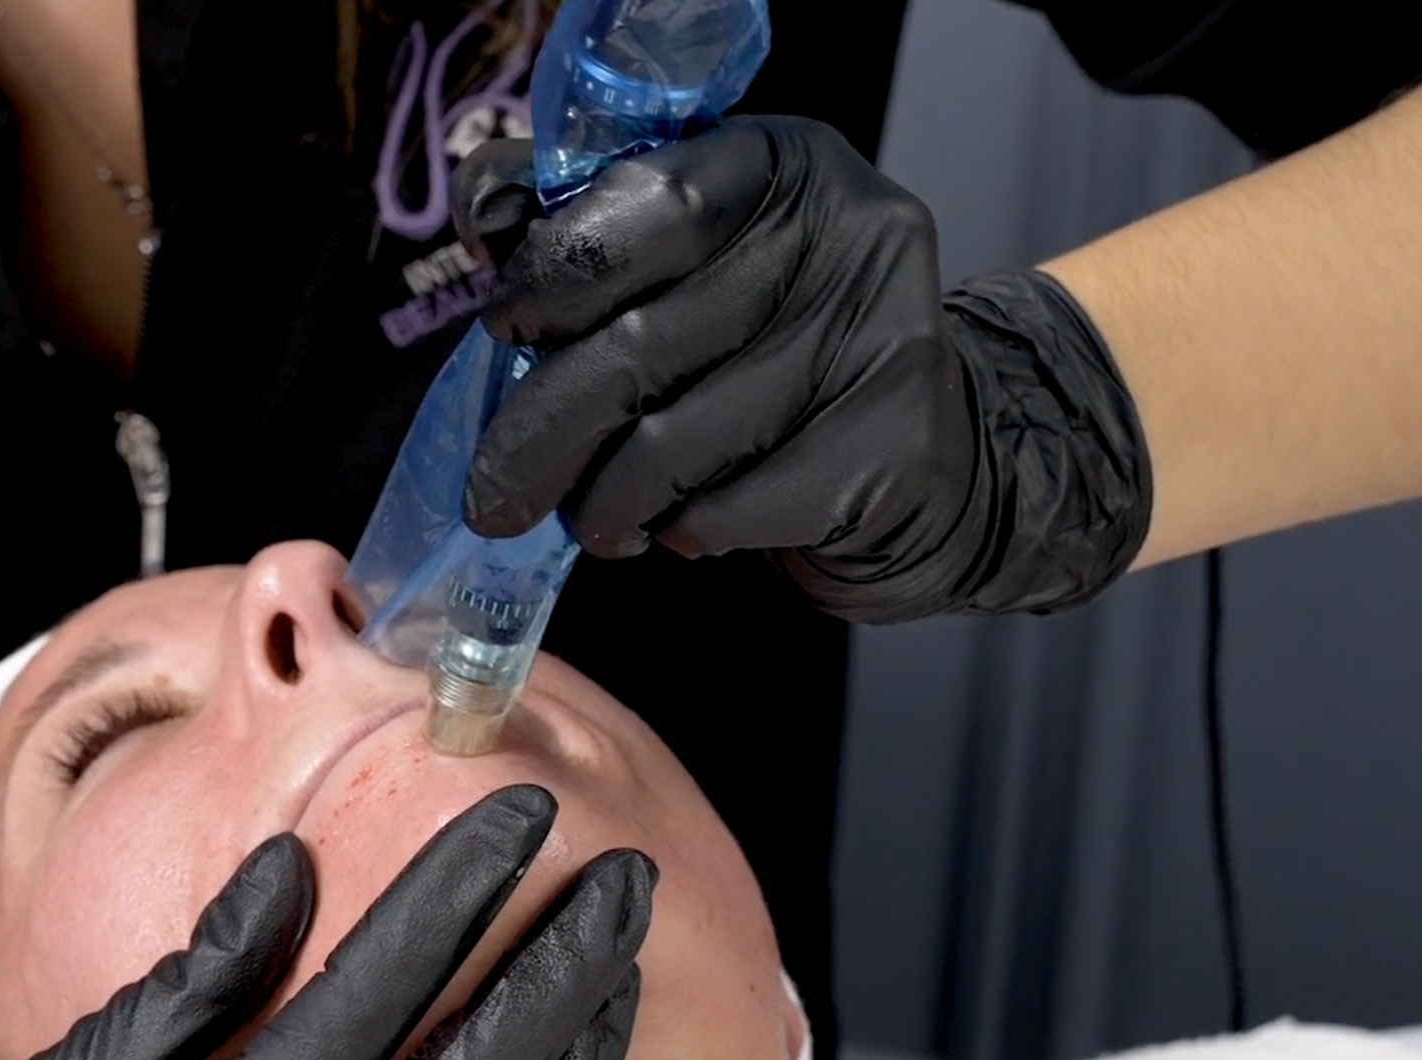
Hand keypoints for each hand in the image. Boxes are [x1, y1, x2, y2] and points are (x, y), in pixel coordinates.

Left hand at [456, 117, 1153, 621]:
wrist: (935, 459)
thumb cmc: (774, 355)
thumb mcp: (696, 265)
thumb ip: (593, 230)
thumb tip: (486, 213)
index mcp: (781, 165)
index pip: (645, 205)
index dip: (553, 276)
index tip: (507, 335)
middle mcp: (844, 236)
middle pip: (640, 345)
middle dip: (541, 434)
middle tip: (492, 494)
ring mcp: (879, 341)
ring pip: (673, 444)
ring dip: (603, 502)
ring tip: (593, 518)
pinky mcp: (891, 448)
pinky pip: (727, 511)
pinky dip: (680, 532)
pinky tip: (681, 528)